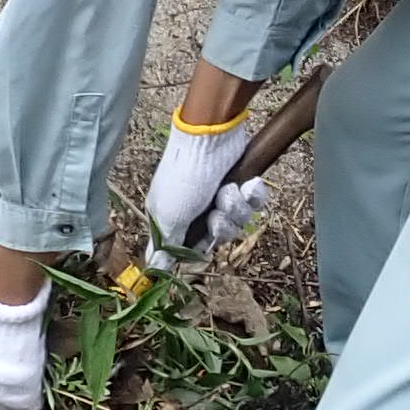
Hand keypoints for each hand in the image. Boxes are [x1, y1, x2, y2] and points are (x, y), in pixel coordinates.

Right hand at [145, 112, 271, 264]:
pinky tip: (246, 183)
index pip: (191, 250)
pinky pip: (255, 204)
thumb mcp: (169, 217)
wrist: (208, 138)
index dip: (200, 249)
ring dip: (235, 207)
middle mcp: (199, 210)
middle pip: (219, 238)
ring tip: (227, 190)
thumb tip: (154, 270)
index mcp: (176, 219)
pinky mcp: (242, 183)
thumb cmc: (183, 177)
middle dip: (221, 226)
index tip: (203, 243)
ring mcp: (222, 197)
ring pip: (239, 222)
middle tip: (215, 211)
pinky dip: (252, 194)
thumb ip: (166, 247)